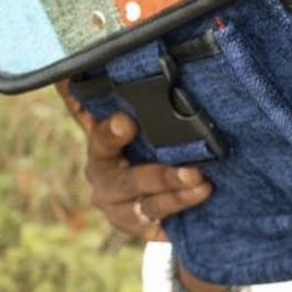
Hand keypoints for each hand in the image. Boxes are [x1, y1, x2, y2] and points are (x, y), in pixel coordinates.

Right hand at [56, 80, 212, 242]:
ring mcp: (121, 211)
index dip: (109, 133)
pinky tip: (203, 201)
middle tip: (193, 169)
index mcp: (99, 152)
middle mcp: (105, 183)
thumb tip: (87, 60)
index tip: (127, 121)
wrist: (143, 198)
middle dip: (160, 176)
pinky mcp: (141, 230)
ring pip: (149, 206)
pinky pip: (161, 226)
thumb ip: (112, 97)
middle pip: (127, 182)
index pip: (99, 140)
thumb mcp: (127, 124)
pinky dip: (182, 214)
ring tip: (204, 184)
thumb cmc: (136, 148)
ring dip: (177, 196)